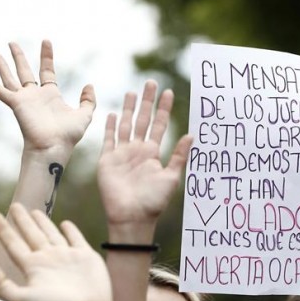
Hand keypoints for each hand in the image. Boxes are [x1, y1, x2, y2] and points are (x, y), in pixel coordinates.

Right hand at [0, 40, 95, 153]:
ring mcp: (24, 100)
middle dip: (19, 57)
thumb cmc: (68, 135)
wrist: (54, 146)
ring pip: (10, 78)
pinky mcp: (16, 104)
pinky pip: (0, 90)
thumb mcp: (84, 115)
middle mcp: (35, 95)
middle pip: (25, 71)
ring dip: (3, 66)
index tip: (46, 41)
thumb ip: (88, 100)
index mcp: (51, 95)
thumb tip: (89, 84)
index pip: (47, 71)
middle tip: (12, 43)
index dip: (46, 56)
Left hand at [0, 204, 114, 300]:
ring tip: (35, 211)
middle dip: (22, 220)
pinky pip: (76, 238)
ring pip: (51, 234)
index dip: (3, 230)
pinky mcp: (85, 255)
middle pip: (31, 234)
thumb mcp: (23, 299)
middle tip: (14, 205)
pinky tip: (65, 223)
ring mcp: (67, 256)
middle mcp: (48, 259)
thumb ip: (3, 285)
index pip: (14, 244)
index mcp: (33, 267)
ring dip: (43, 222)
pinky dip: (70, 230)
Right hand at [97, 80, 192, 224]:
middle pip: (142, 120)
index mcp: (153, 153)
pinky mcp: (108, 160)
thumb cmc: (153, 201)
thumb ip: (180, 156)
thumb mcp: (171, 177)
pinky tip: (114, 114)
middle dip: (147, 102)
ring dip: (129, 109)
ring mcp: (122, 154)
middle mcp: (138, 150)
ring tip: (133, 92)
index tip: (168, 92)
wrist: (132, 217)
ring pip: (126, 125)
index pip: (159, 125)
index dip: (163, 109)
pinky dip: (111, 127)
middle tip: (151, 83)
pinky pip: (109, 139)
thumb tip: (191, 135)